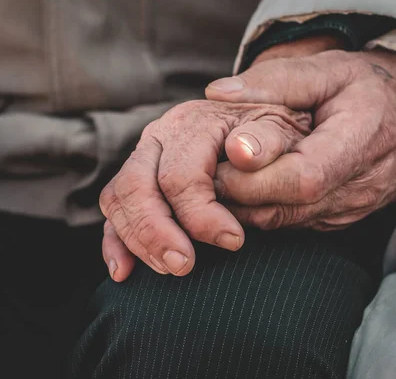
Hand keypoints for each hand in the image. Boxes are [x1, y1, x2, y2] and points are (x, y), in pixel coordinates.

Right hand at [99, 100, 310, 280]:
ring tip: (171, 269)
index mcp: (193, 123)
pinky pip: (114, 211)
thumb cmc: (275, 138)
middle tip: (185, 266)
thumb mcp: (281, 131)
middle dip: (156, 232)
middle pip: (136, 187)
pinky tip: (125, 272)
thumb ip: (268, 140)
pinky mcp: (139, 182)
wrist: (265, 136)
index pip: (181, 176)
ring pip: (118, 200)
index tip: (234, 241)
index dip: (201, 215)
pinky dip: (115, 243)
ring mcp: (144, 159)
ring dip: (137, 240)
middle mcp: (160, 136)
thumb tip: (243, 152)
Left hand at [206, 49, 395, 230]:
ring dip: (244, 204)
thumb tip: (218, 92)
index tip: (225, 156)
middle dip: (238, 191)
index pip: (304, 177)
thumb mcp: (333, 68)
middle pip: (286, 207)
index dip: (258, 175)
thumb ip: (278, 80)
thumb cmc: (375, 89)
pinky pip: (290, 222)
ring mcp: (348, 209)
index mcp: (362, 140)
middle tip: (211, 165)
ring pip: (282, 221)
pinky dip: (261, 207)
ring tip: (223, 172)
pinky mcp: (337, 219)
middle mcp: (358, 187)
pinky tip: (247, 184)